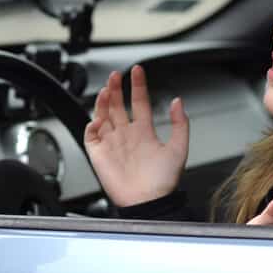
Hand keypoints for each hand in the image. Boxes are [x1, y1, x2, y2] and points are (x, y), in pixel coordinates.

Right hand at [84, 65, 188, 206]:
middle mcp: (127, 135)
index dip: (138, 86)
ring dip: (104, 101)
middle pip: (118, 105)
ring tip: (108, 89)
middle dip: (116, 88)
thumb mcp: (179, 148)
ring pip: (103, 115)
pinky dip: (92, 124)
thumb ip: (180, 123)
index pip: (139, 102)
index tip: (138, 71)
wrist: (148, 201)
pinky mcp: (99, 154)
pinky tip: (99, 117)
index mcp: (145, 132)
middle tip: (116, 75)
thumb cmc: (163, 181)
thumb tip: (178, 101)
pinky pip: (91, 135)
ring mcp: (112, 143)